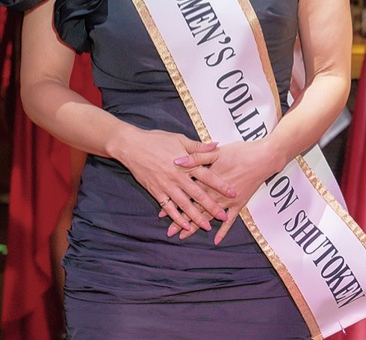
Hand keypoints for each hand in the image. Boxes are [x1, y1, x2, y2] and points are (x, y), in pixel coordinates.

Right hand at [113, 129, 233, 233]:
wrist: (131, 146)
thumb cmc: (157, 140)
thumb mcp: (180, 139)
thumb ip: (198, 147)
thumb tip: (216, 145)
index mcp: (186, 164)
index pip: (208, 176)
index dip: (221, 185)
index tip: (233, 193)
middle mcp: (178, 177)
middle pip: (198, 194)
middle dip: (212, 206)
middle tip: (223, 216)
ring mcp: (166, 186)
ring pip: (185, 204)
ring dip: (196, 216)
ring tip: (207, 226)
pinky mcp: (156, 192)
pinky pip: (168, 207)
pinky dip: (176, 217)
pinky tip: (185, 225)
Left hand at [168, 139, 284, 242]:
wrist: (264, 158)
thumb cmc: (241, 152)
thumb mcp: (216, 152)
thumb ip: (196, 157)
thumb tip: (176, 161)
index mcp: (208, 181)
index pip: (187, 195)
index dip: (174, 203)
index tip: (161, 213)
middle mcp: (216, 194)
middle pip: (195, 209)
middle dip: (181, 221)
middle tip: (169, 232)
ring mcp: (228, 201)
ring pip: (208, 216)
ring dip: (196, 227)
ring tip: (184, 236)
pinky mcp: (239, 203)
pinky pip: (230, 220)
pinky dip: (223, 230)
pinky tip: (216, 240)